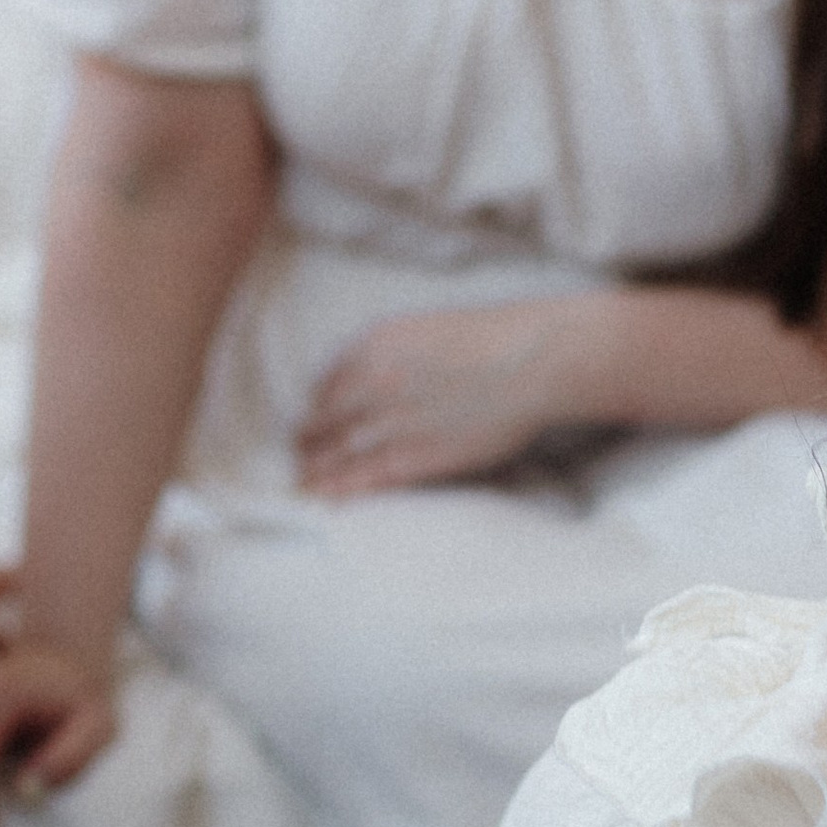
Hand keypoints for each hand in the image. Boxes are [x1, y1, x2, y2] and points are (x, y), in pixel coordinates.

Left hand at [295, 304, 574, 495]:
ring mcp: (392, 422)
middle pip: (324, 420)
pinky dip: (341, 488)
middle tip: (298, 454)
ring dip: (316, 470)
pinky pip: (366, 476)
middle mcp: (373, 383)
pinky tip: (325, 498)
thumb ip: (391, 351)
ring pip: (338, 452)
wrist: (528, 361)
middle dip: (306, 441)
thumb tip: (373, 375)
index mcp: (374, 346)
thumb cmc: (492, 339)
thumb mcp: (426, 328)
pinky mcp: (416, 456)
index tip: (309, 418)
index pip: (325, 384)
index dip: (314, 406)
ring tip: (303, 484)